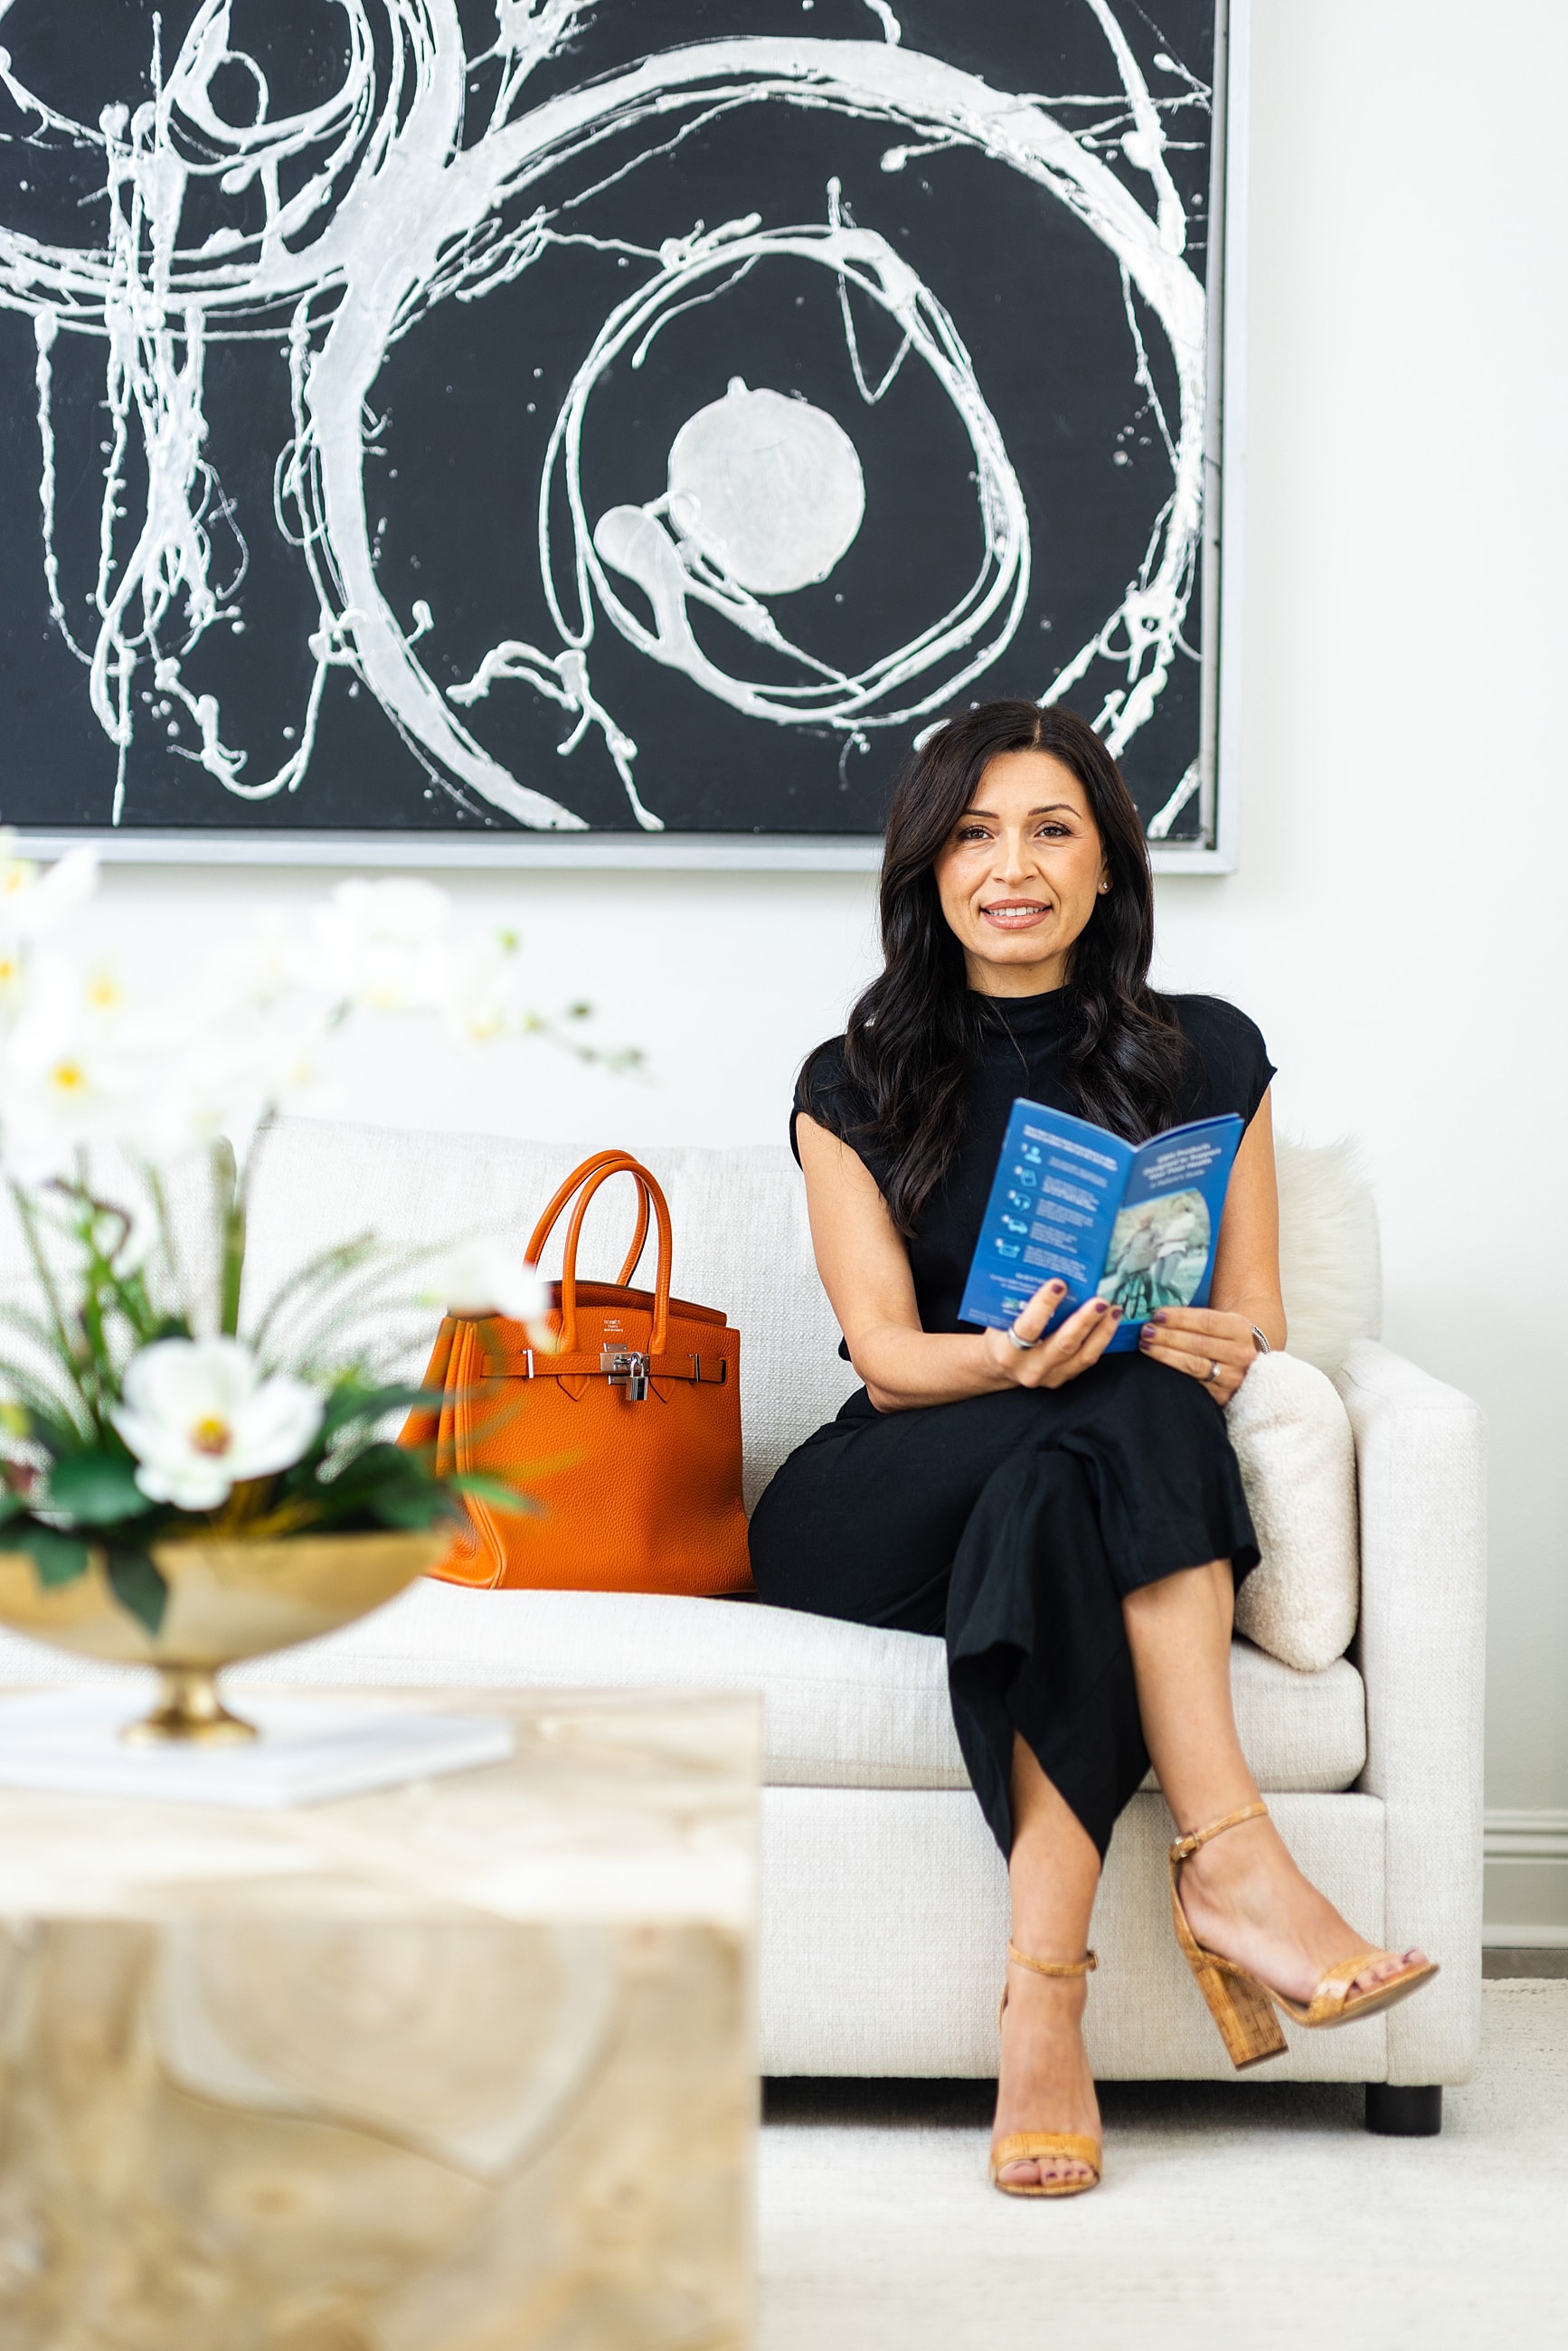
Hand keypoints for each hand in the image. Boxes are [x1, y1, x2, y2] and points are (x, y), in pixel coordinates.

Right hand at [982, 1280, 1123, 1390]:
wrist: (997, 1366)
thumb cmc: (1000, 1336)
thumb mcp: (1000, 1319)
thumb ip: (1019, 1303)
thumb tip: (1048, 1273)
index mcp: (1008, 1351)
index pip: (1029, 1328)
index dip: (1044, 1305)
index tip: (1059, 1284)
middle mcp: (1030, 1368)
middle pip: (1063, 1344)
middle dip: (1084, 1320)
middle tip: (1099, 1300)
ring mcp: (1049, 1376)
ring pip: (1083, 1355)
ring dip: (1102, 1331)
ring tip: (1113, 1310)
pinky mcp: (1063, 1378)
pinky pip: (1087, 1360)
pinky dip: (1101, 1340)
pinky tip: (1109, 1323)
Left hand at [1136, 1306, 1258, 1402]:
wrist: (1246, 1363)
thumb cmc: (1223, 1337)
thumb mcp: (1222, 1322)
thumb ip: (1195, 1318)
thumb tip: (1158, 1315)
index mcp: (1240, 1329)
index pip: (1207, 1321)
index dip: (1180, 1318)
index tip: (1157, 1315)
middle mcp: (1240, 1354)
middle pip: (1198, 1344)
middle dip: (1168, 1337)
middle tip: (1146, 1331)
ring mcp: (1233, 1377)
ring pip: (1194, 1365)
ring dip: (1165, 1355)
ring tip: (1145, 1346)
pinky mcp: (1222, 1395)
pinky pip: (1192, 1384)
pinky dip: (1172, 1373)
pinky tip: (1156, 1367)